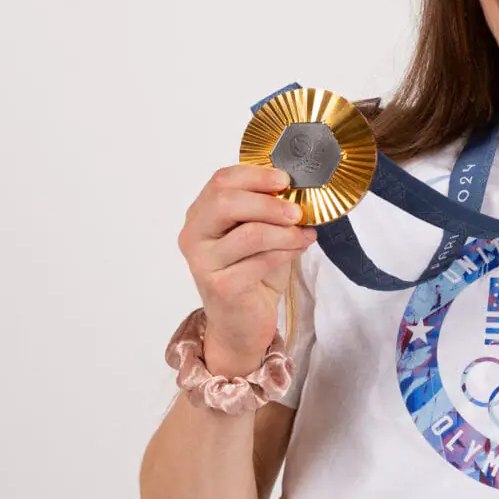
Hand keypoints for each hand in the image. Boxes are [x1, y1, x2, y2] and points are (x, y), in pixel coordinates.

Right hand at [177, 164, 316, 365]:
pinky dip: (287, 252)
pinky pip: (261, 261)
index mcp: (201, 215)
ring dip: (285, 232)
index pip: (221, 181)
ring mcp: (203, 262)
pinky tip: (298, 250)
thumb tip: (299, 190)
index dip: (255, 175)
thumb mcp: (260, 235)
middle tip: (297, 211)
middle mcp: (194, 236)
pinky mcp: (221, 286)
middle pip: (226, 201)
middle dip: (269, 202)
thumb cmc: (251, 275)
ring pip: (250, 233)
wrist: (241, 324)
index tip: (286, 179)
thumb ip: (268, 212)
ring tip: (304, 235)